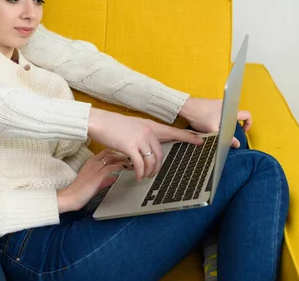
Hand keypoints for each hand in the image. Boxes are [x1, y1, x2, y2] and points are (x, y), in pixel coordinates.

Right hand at [57, 151, 129, 212]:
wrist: (71, 196)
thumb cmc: (80, 191)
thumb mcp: (95, 184)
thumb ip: (105, 180)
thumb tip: (114, 178)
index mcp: (90, 162)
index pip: (104, 152)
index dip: (115, 153)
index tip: (123, 156)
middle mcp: (93, 162)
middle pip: (109, 153)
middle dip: (121, 154)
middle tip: (130, 158)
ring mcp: (95, 167)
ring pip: (112, 158)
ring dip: (123, 159)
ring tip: (132, 162)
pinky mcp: (98, 175)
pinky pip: (112, 167)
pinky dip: (121, 166)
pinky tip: (127, 168)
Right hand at [87, 108, 203, 180]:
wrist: (98, 121)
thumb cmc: (112, 125)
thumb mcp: (131, 127)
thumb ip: (142, 134)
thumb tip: (148, 147)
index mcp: (150, 125)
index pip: (173, 132)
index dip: (188, 137)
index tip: (200, 141)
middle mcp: (147, 131)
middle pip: (161, 153)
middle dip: (158, 167)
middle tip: (154, 173)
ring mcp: (139, 138)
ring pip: (151, 160)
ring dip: (149, 171)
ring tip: (144, 176)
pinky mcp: (129, 146)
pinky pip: (140, 164)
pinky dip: (140, 172)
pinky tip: (137, 176)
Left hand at [179, 97, 251, 147]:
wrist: (185, 107)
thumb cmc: (200, 117)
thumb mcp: (214, 130)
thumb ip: (227, 138)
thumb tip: (237, 145)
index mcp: (230, 109)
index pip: (247, 115)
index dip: (248, 123)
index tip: (243, 130)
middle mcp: (226, 104)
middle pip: (235, 115)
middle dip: (233, 125)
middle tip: (226, 132)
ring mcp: (217, 102)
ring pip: (226, 114)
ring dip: (223, 122)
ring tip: (216, 129)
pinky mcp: (209, 103)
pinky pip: (218, 111)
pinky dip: (216, 118)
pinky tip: (208, 123)